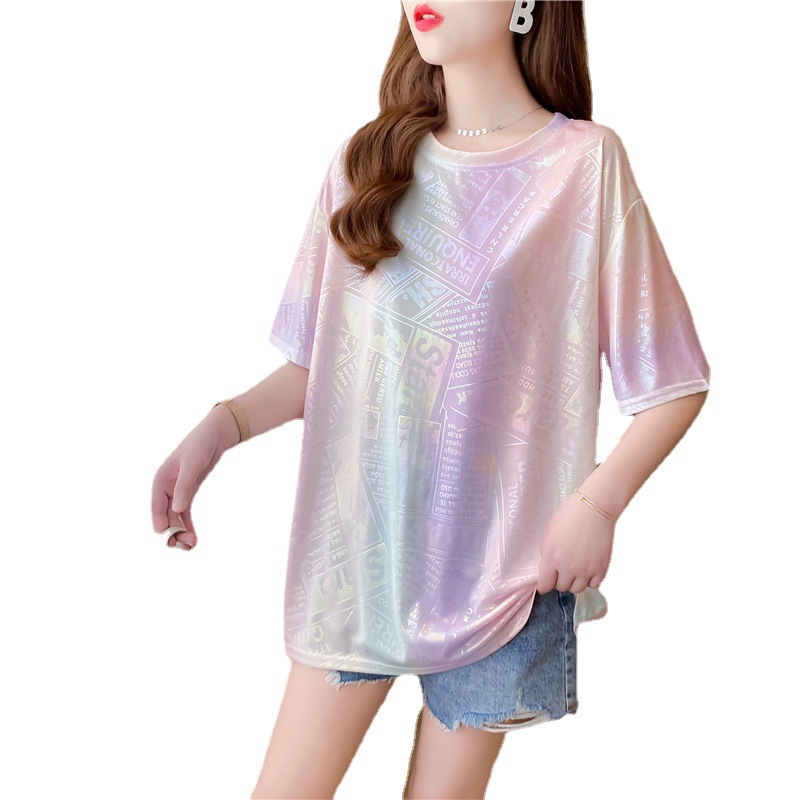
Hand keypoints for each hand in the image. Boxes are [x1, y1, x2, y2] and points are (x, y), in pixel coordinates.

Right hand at [150, 407, 237, 550]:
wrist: (215, 435)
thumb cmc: (200, 445)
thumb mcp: (192, 465)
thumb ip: (184, 487)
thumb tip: (177, 509)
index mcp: (161, 479)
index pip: (157, 504)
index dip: (159, 520)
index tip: (164, 535)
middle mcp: (166, 487)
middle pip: (166, 514)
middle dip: (174, 530)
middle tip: (186, 546)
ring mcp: (177, 491)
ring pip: (175, 516)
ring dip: (181, 531)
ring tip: (191, 546)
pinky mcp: (188, 492)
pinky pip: (184, 513)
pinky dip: (187, 525)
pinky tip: (193, 538)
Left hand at [536, 491, 613, 593]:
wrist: (594, 508)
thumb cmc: (569, 515)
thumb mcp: (549, 533)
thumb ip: (547, 553)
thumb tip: (549, 567)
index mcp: (551, 558)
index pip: (544, 586)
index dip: (544, 584)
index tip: (547, 580)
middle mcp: (567, 568)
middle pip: (561, 587)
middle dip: (560, 579)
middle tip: (563, 567)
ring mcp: (586, 570)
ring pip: (577, 589)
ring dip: (575, 581)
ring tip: (576, 568)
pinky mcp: (601, 568)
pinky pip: (594, 585)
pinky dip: (590, 579)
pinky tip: (588, 567)